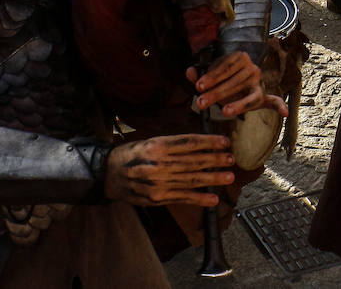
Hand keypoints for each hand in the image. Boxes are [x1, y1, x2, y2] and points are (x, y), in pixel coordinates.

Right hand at [104, 134, 235, 206]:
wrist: (109, 174)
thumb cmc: (133, 155)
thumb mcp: (151, 142)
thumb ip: (174, 144)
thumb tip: (202, 144)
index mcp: (158, 145)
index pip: (189, 143)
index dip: (209, 142)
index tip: (225, 142)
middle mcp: (158, 164)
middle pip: (193, 161)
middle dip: (215, 160)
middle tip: (231, 159)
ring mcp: (158, 182)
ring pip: (191, 180)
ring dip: (212, 179)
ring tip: (228, 176)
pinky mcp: (157, 198)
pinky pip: (182, 197)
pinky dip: (199, 198)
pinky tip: (213, 199)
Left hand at [187, 50, 288, 118]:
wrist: (234, 82)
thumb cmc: (219, 79)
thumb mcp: (208, 75)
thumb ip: (198, 74)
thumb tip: (189, 71)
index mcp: (240, 57)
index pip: (226, 66)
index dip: (212, 76)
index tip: (198, 86)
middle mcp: (253, 68)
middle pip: (235, 81)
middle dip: (217, 93)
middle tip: (201, 102)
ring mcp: (258, 83)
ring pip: (247, 94)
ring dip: (236, 104)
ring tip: (222, 111)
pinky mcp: (262, 97)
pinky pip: (273, 101)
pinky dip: (280, 106)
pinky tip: (284, 112)